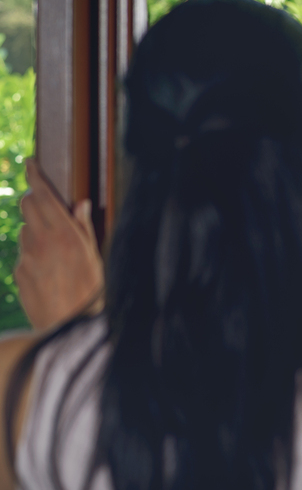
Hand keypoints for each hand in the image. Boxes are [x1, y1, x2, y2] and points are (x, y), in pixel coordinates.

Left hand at [14, 159, 103, 330]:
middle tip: (49, 207)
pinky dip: (33, 255)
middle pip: (28, 205)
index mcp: (64, 232)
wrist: (69, 326)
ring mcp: (26, 257)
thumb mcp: (96, 256)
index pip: (43, 194)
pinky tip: (49, 272)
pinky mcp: (18, 273)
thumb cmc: (91, 291)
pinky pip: (24, 255)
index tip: (30, 162)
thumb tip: (80, 205)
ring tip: (56, 252)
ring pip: (25, 231)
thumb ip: (84, 228)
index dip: (35, 175)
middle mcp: (41, 241)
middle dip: (36, 201)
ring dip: (36, 232)